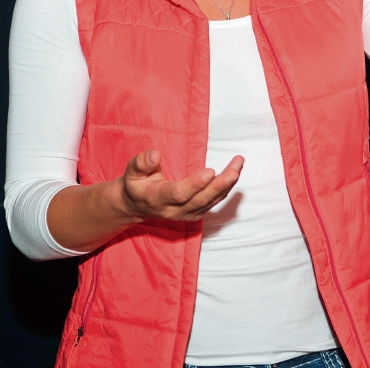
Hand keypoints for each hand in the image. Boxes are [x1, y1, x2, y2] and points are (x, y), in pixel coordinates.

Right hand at [115, 149, 243, 223]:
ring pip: (211, 201)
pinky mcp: (195, 212)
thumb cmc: (136, 184)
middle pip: (201, 200)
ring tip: (238, 164)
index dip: (195, 184)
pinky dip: (226, 188)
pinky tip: (235, 172)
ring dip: (227, 184)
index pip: (178, 194)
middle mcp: (174, 210)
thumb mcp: (131, 171)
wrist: (136, 205)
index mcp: (157, 199)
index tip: (210, 171)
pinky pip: (214, 201)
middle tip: (235, 169)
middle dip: (220, 185)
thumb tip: (155, 155)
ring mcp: (186, 214)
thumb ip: (141, 163)